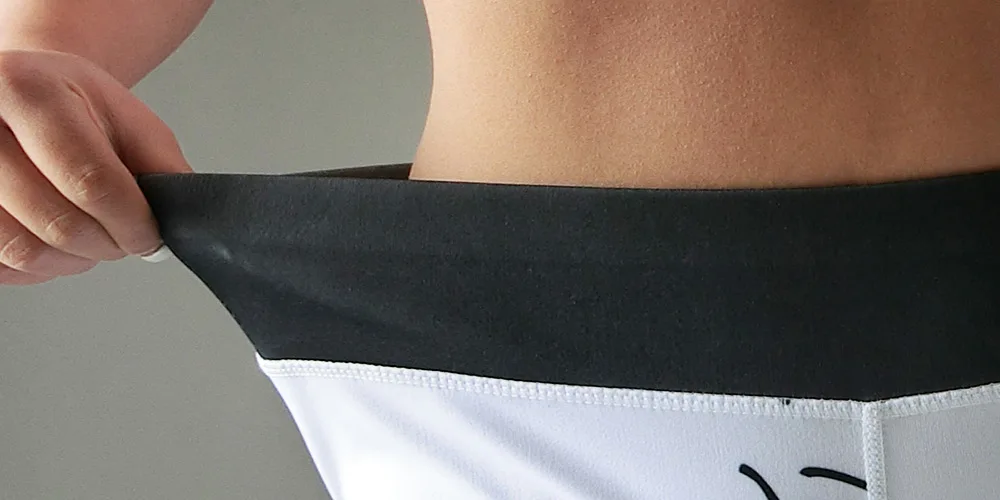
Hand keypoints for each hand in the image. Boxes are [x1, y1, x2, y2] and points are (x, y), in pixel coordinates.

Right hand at [0, 49, 190, 284]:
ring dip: (72, 260)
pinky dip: (37, 269)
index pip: (89, 179)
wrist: (21, 94)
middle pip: (56, 222)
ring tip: (93, 239)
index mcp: (28, 92)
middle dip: (107, 245)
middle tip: (125, 238)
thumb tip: (184, 222)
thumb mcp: (129, 119)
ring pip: (22, 251)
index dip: (131, 222)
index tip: (150, 237)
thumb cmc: (73, 106)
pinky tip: (55, 242)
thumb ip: (162, 167)